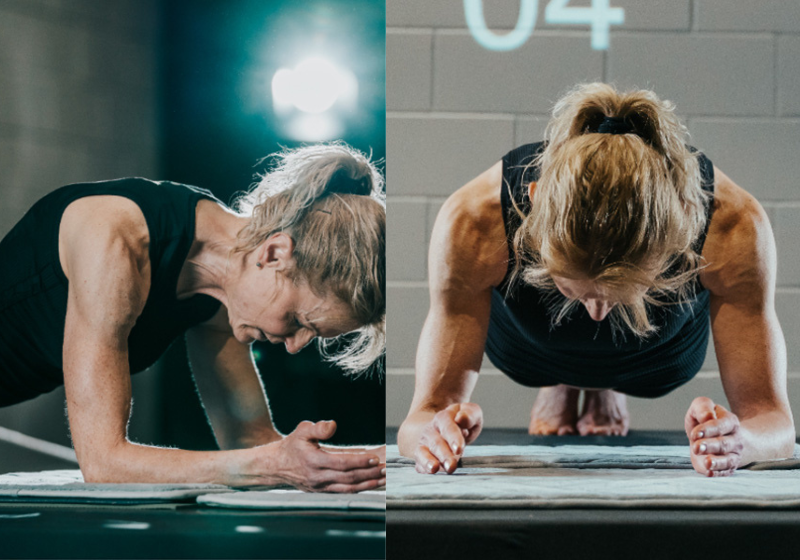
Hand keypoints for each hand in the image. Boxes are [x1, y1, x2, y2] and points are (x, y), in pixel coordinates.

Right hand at [268, 420, 384, 491]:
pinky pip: (344, 492)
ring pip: (348, 488)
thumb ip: (318, 428)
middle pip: (348, 477)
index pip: (341, 463)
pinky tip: (371, 484)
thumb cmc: (292, 446)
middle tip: (385, 468)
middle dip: (368, 473)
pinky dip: (359, 489)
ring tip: (384, 478)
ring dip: (367, 484)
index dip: (359, 461)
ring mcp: (320, 487)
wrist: (276, 466)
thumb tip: (333, 424)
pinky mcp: (323, 492)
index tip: (374, 457)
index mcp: (313, 461)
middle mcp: (318, 477)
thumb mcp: (301, 431)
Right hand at [415, 403, 482, 474]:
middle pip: (436, 443)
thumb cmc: (462, 423)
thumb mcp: (471, 413)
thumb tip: (461, 418)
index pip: (447, 426)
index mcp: (444, 417)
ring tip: (435, 469)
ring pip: (424, 452)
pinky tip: (429, 472)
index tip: (458, 449)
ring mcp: (424, 443)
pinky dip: (423, 467)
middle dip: (444, 455)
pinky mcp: (420, 456)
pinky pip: (419, 462)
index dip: (453, 437)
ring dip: (429, 461)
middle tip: (452, 466)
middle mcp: (431, 430)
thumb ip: (470, 413)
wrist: (442, 429)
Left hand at [685, 397, 743, 476]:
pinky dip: (717, 473)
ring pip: (728, 460)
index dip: (708, 429)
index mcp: (730, 421)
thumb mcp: (702, 406)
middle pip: (724, 444)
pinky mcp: (728, 467)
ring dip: (717, 462)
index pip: (721, 425)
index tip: (695, 434)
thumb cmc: (706, 419)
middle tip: (697, 447)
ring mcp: (734, 454)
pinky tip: (708, 473)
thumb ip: (703, 407)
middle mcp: (735, 439)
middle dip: (710, 446)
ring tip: (706, 462)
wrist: (717, 434)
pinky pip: (725, 472)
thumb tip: (707, 416)